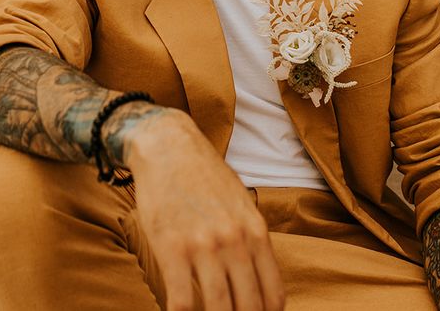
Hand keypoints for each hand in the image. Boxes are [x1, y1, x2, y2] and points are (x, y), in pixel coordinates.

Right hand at [124, 110, 284, 310]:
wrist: (167, 145)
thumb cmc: (202, 173)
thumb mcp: (240, 201)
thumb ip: (251, 237)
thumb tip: (259, 275)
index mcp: (255, 231)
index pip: (273, 295)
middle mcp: (234, 241)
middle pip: (249, 308)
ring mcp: (204, 246)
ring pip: (218, 309)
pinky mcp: (171, 247)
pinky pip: (181, 301)